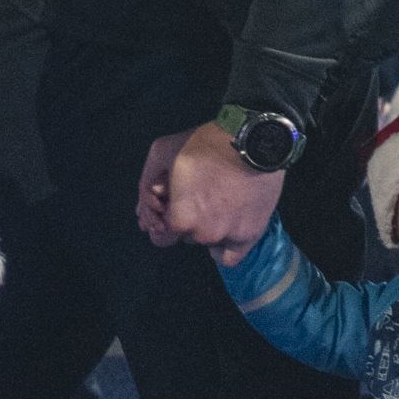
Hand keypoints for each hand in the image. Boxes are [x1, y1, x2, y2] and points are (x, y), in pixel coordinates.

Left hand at [137, 121, 282, 256]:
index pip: (160, 236)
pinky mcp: (250, 236)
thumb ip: (147, 183)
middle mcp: (201, 234)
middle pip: (184, 238)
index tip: (172, 205)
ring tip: (216, 202)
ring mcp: (227, 237)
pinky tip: (226, 227)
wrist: (255, 141)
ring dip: (206, 228)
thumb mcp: (164, 151)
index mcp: (179, 218)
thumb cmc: (207, 144)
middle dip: (185, 221)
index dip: (163, 219)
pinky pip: (228, 257)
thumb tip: (142, 212)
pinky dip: (224, 246)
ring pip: (206, 243)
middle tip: (197, 198)